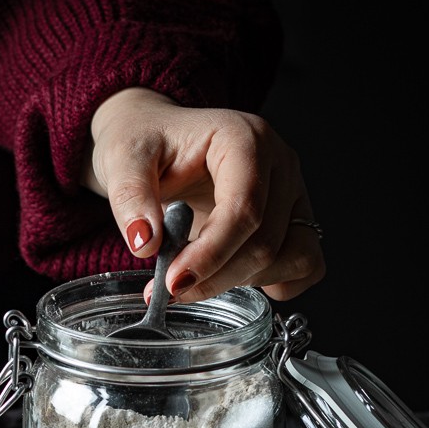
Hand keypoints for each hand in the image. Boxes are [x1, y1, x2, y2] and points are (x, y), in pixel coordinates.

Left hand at [82, 87, 324, 303]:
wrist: (157, 139)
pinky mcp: (295, 219)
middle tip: (171, 288)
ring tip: (199, 276)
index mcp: (244, 139)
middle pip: (266, 243)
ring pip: (292, 258)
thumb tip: (145, 243)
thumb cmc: (146, 142)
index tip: (173, 284)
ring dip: (244, 283)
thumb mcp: (123, 159)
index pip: (244, 210)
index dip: (210, 255)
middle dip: (217, 277)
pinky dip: (274, 283)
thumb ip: (131, 197)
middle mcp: (279, 164)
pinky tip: (232, 276)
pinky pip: (305, 265)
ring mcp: (293, 193)